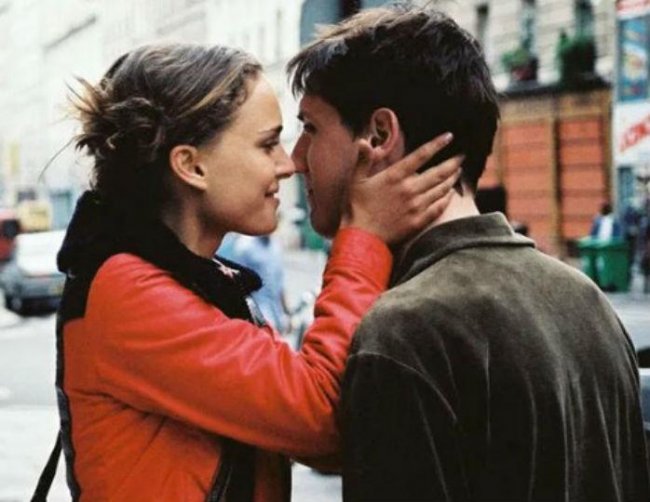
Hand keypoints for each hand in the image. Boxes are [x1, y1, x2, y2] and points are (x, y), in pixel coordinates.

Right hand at [343, 132, 461, 245]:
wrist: (362, 237)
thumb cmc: (357, 208)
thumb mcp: (356, 181)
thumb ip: (363, 160)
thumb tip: (363, 141)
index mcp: (395, 176)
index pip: (421, 155)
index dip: (437, 144)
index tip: (449, 137)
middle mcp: (409, 189)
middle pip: (438, 172)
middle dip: (453, 162)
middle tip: (462, 156)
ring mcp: (416, 206)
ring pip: (441, 189)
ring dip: (452, 179)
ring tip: (458, 172)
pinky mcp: (419, 221)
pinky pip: (439, 207)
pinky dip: (448, 199)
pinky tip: (452, 194)